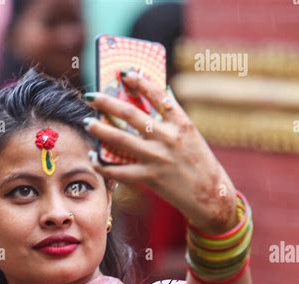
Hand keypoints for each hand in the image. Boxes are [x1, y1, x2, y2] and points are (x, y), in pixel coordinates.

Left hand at [84, 71, 237, 232]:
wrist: (210, 196)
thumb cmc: (199, 163)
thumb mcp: (190, 136)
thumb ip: (173, 119)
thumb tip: (158, 95)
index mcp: (181, 123)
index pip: (158, 95)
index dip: (140, 81)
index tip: (124, 72)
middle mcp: (168, 138)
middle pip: (131, 115)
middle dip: (108, 103)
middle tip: (93, 96)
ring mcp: (158, 158)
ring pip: (121, 140)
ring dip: (101, 130)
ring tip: (89, 123)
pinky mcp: (150, 178)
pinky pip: (120, 171)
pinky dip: (104, 165)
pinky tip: (94, 158)